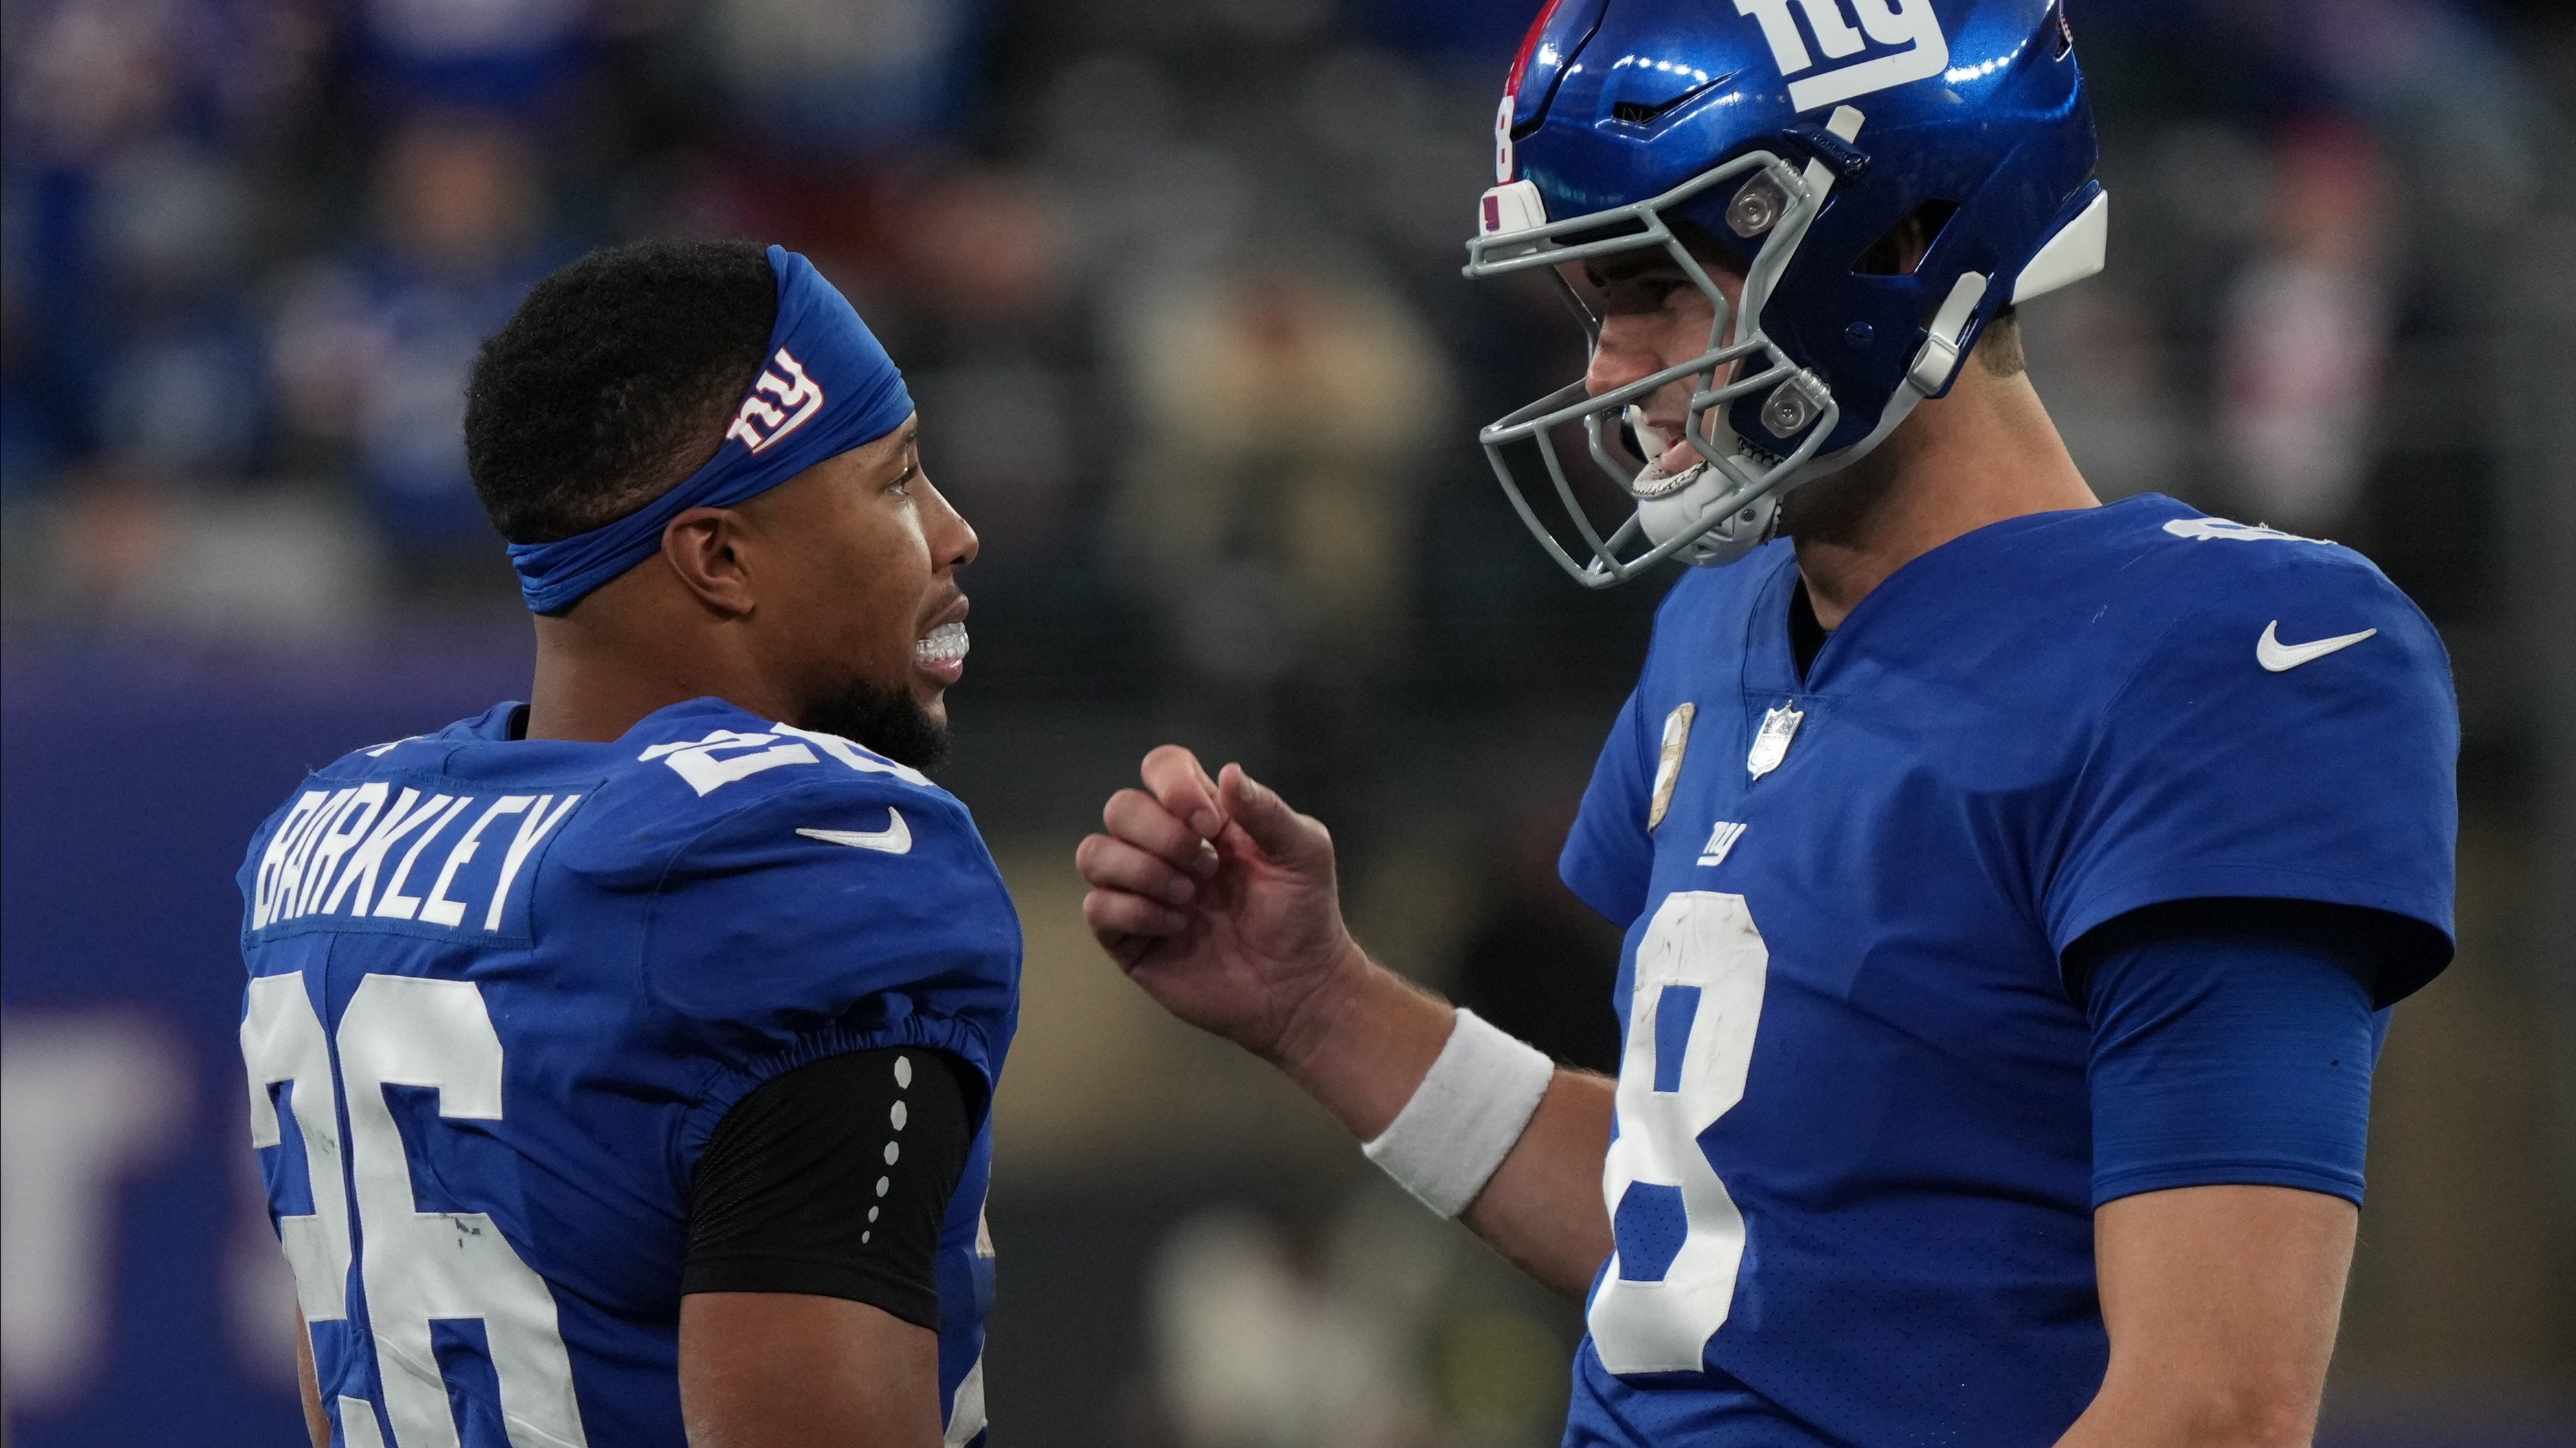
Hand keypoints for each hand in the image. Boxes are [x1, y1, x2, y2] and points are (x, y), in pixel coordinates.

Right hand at [1077, 746, 1365, 1065]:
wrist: (1298, 987)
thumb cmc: (1303, 914)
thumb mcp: (1303, 852)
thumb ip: (1266, 810)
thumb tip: (1228, 772)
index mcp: (1202, 817)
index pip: (1161, 768)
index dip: (1172, 784)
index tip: (1210, 823)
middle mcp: (1163, 847)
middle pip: (1120, 807)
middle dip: (1163, 835)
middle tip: (1208, 870)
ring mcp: (1141, 891)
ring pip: (1094, 853)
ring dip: (1144, 871)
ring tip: (1189, 899)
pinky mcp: (1128, 938)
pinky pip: (1097, 907)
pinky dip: (1137, 912)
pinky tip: (1178, 927)